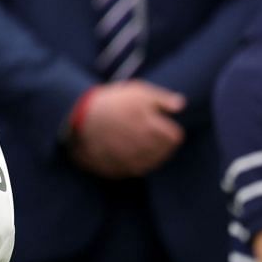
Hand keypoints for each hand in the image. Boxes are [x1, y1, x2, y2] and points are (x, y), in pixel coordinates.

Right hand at [69, 81, 186, 177]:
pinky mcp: (119, 168)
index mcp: (150, 125)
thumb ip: (162, 99)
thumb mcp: (136, 91)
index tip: (162, 123)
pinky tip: (132, 151)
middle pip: (166, 151)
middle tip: (150, 131)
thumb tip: (181, 105)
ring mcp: (131, 159)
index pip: (175, 137)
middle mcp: (143, 145)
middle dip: (162, 141)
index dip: (170, 128)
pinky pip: (138, 170)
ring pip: (153, 162)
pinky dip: (139, 162)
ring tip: (142, 141)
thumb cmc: (111, 102)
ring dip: (152, 152)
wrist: (79, 118)